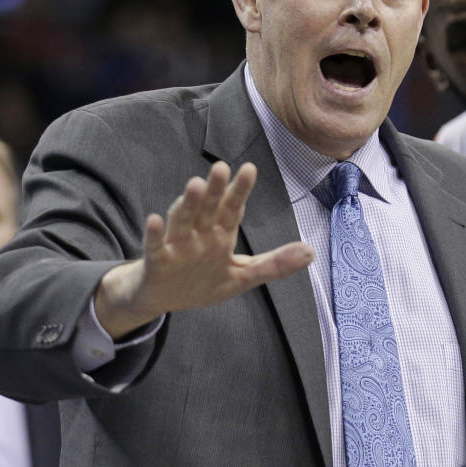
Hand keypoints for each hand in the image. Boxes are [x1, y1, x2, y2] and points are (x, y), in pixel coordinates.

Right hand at [95, 161, 314, 337]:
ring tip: (194, 185)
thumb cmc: (202, 282)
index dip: (240, 190)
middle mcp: (200, 234)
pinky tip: (154, 219)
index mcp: (221, 234)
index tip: (249, 168)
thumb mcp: (243, 276)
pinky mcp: (157, 260)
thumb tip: (311, 252)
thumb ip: (274, 264)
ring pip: (183, 220)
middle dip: (215, 189)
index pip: (233, 208)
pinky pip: (155, 245)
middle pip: (209, 208)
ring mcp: (177, 245)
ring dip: (188, 203)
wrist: (163, 300)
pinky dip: (154, 233)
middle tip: (221, 167)